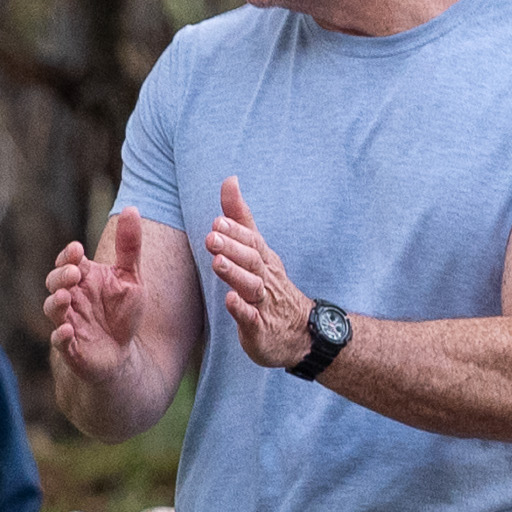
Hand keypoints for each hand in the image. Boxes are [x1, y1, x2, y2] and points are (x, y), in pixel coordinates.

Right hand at [44, 211, 147, 374]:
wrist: (122, 353)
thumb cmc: (122, 313)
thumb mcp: (131, 277)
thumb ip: (129, 245)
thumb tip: (131, 208)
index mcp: (82, 279)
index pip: (67, 261)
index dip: (67, 256)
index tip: (77, 250)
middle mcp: (70, 298)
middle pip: (53, 281)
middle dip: (60, 275)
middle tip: (74, 273)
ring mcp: (67, 321)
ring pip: (52, 309)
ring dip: (56, 302)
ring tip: (65, 297)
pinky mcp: (70, 347)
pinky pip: (59, 341)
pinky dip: (61, 335)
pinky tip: (69, 330)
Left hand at [201, 178, 317, 369]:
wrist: (300, 331)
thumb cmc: (271, 286)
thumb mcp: (257, 250)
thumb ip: (240, 218)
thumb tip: (230, 180)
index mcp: (263, 260)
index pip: (251, 241)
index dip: (236, 231)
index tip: (218, 220)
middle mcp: (265, 278)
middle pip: (251, 260)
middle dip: (232, 248)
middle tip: (212, 237)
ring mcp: (264, 304)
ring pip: (251, 286)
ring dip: (235, 274)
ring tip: (217, 263)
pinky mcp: (260, 329)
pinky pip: (252, 319)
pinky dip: (242, 310)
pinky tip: (230, 301)